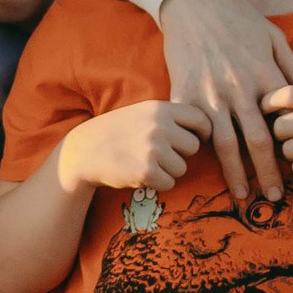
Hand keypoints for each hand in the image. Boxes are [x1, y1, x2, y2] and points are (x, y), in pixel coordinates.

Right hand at [59, 97, 202, 199]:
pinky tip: (140, 174)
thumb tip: (207, 127)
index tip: (199, 139)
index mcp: (159, 109)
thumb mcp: (142, 112)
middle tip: (159, 154)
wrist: (84, 151)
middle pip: (193, 147)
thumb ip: (169, 117)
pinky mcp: (146, 171)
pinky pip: (169, 183)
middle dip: (180, 154)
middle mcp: (159, 126)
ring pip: (182, 168)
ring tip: (145, 162)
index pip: (200, 119)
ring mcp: (153, 149)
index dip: (203, 131)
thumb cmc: (118, 132)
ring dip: (168, 170)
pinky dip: (158, 183)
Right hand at [156, 0, 292, 206]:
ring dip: (236, 174)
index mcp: (264, 76)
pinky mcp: (184, 94)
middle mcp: (239, 89)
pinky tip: (205, 169)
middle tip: (275, 198)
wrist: (193, 2)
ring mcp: (210, 94)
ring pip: (225, 145)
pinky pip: (194, 129)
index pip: (283, 123)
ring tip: (243, 196)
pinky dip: (200, 151)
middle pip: (258, 142)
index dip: (291, 150)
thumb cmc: (237, 17)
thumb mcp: (273, 38)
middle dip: (267, 174)